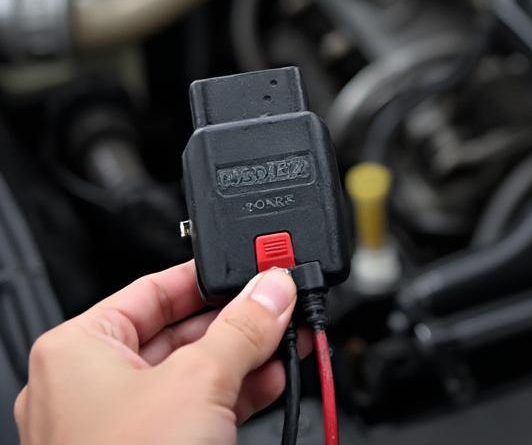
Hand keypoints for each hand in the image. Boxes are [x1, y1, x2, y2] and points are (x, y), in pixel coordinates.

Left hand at [15, 262, 305, 443]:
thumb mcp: (201, 381)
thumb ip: (245, 325)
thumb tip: (273, 288)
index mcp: (77, 351)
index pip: (155, 287)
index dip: (210, 277)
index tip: (255, 268)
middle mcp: (87, 387)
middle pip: (179, 330)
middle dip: (238, 320)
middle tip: (282, 305)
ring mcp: (113, 429)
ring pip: (191, 373)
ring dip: (244, 356)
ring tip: (289, 340)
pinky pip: (194, 411)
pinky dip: (234, 395)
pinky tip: (272, 381)